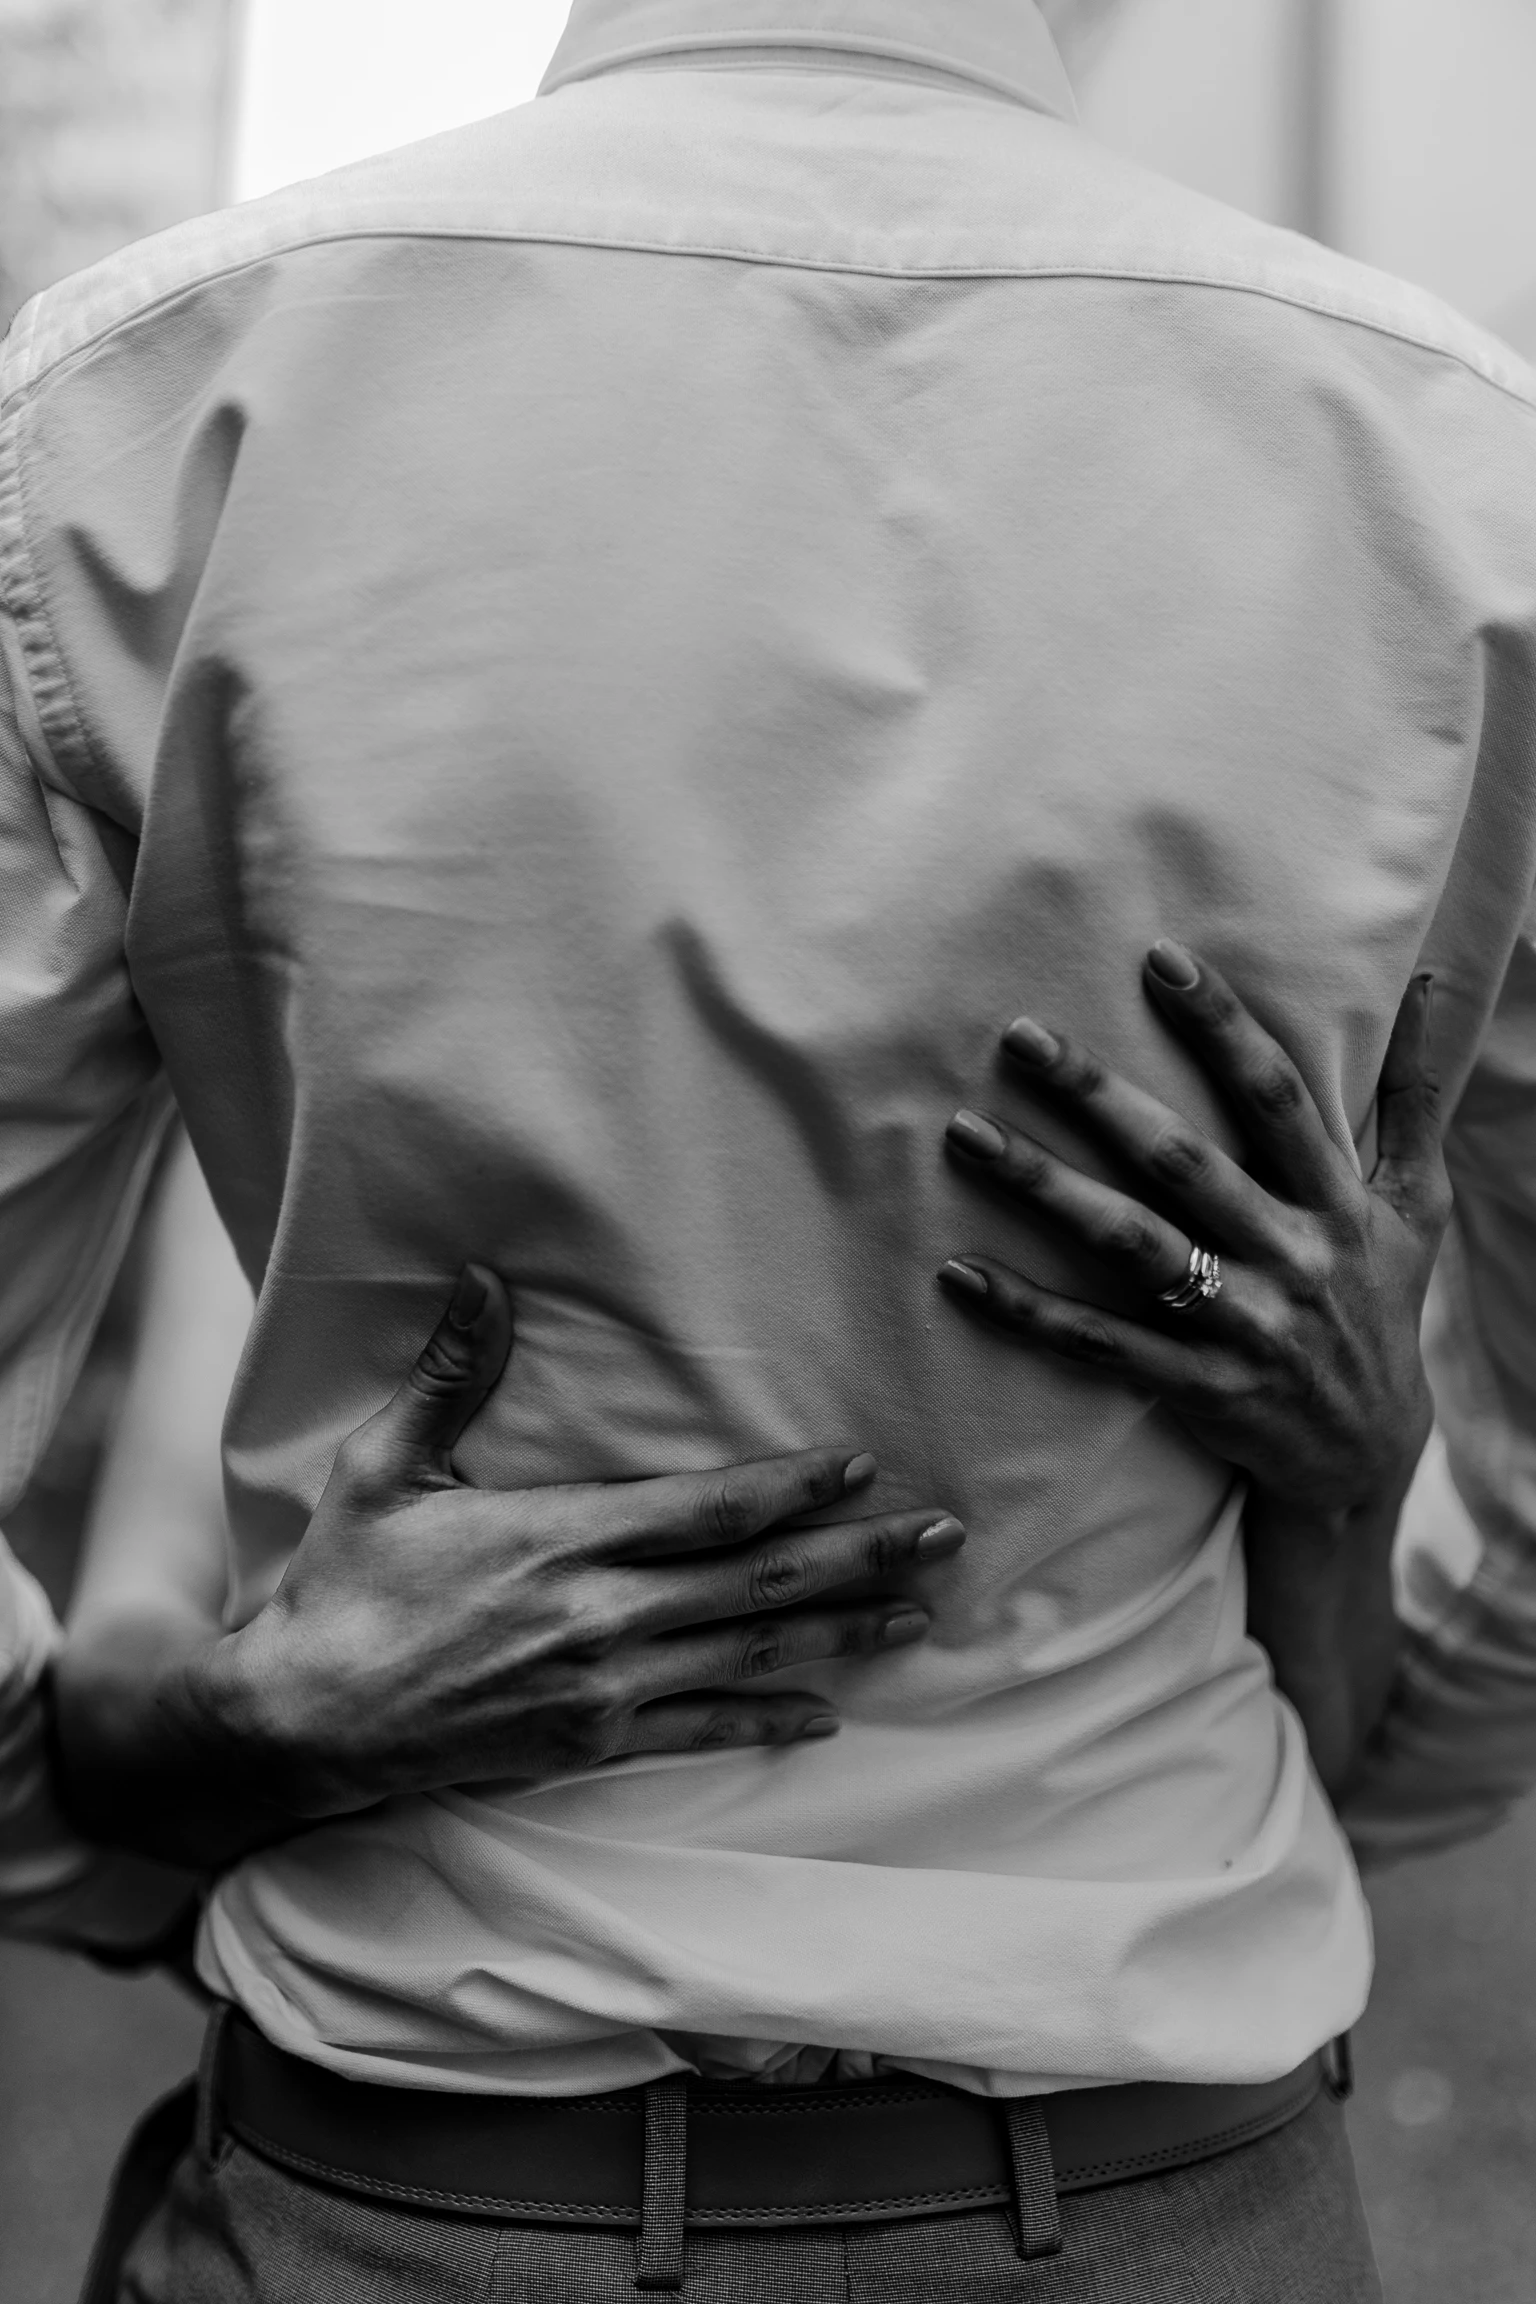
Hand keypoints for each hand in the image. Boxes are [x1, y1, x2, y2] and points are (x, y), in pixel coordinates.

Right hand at [59, 1268, 962, 1864]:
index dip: (791, 1489)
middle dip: (858, 1556)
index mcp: (561, 1538)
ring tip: (916, 1615)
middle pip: (757, 1585)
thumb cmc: (345, 1587)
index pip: (706, 1511)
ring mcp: (602, 1688)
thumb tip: (483, 1278)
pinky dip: (768, 1720)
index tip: (859, 1466)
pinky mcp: (589, 1746)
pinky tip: (826, 1714)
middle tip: (943, 1537)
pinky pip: (700, 1732)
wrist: (301, 1722)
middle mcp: (600, 1615)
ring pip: (749, 1657)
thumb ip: (450, 1376)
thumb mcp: (385, 1468)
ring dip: (841, 1633)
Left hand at [938, 947, 1448, 1513]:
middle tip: (1021, 1033)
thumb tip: (1423, 984)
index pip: (1276, 1097)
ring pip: (1132, 1246)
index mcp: (1338, 1203)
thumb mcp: (1419, 1208)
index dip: (1223, 1027)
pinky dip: (1028, 1310)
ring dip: (1044, 1188)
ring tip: (967, 1134)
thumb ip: (1414, 1098)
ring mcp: (1242, 1326)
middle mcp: (1291, 1257)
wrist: (1365, 1456)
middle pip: (1182, 1161)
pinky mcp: (1198, 1386)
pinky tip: (960, 1271)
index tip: (1161, 959)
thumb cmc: (1378, 1306)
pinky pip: (1100, 1344)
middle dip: (1098, 1093)